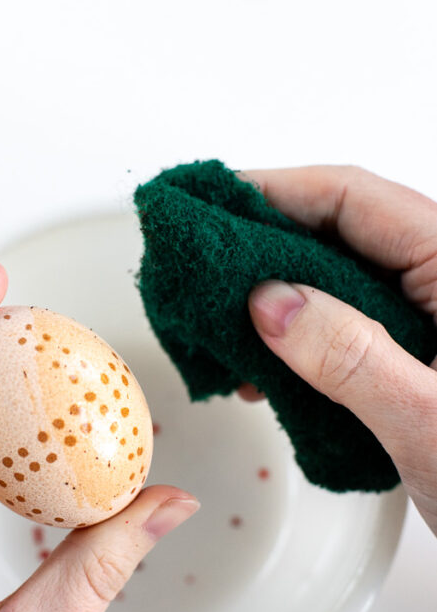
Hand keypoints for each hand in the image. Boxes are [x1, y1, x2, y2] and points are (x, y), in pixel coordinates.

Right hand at [239, 165, 436, 532]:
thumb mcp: (427, 420)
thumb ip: (351, 354)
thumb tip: (272, 302)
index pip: (355, 200)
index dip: (275, 192)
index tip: (210, 204)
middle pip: (341, 233)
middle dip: (264, 247)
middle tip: (198, 266)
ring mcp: (431, 323)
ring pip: (340, 283)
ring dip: (277, 300)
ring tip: (222, 329)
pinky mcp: (419, 360)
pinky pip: (348, 330)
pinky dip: (300, 343)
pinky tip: (265, 370)